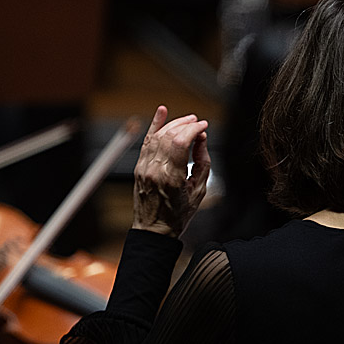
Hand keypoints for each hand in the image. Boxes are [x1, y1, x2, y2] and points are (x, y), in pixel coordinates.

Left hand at [132, 105, 210, 237]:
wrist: (153, 231)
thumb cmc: (178, 215)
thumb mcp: (198, 190)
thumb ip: (202, 163)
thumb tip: (201, 139)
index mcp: (171, 178)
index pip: (181, 142)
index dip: (194, 130)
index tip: (204, 127)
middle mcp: (155, 170)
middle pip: (169, 136)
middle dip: (185, 124)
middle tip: (197, 122)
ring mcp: (144, 168)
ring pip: (157, 136)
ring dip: (173, 124)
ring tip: (187, 120)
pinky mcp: (139, 167)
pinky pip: (146, 142)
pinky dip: (154, 125)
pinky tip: (162, 112)